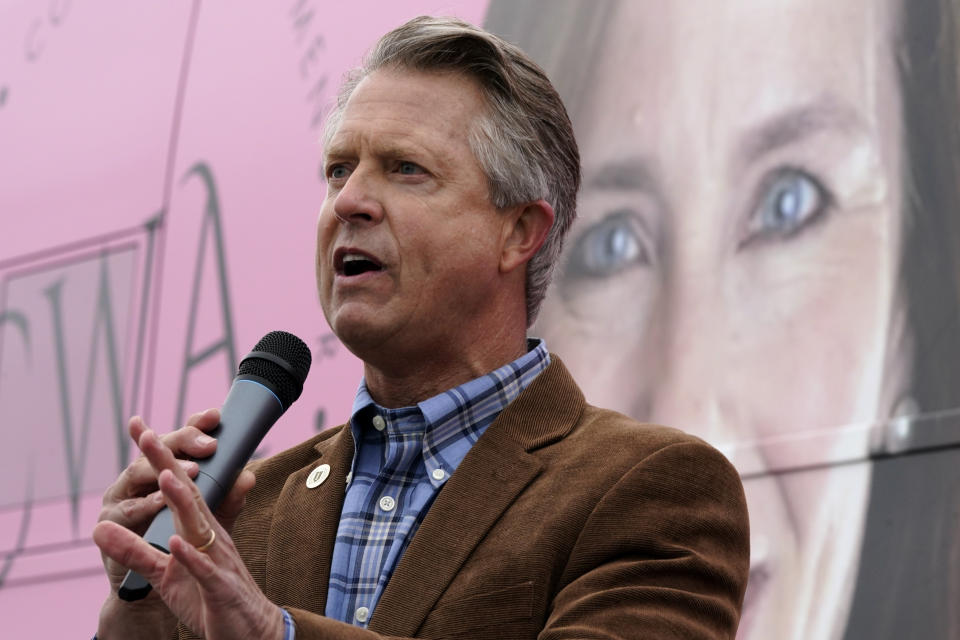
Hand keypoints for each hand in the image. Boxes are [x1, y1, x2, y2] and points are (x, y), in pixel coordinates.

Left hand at [93, 417, 278, 639]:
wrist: (249, 631)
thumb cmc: (209, 597)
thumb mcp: (165, 572)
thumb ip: (135, 550)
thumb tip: (98, 528)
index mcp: (197, 529)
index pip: (176, 486)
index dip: (159, 457)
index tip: (138, 427)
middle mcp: (209, 537)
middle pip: (189, 494)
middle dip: (169, 464)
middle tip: (148, 435)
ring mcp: (217, 560)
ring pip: (199, 525)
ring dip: (183, 500)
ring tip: (167, 475)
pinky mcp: (220, 589)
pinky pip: (204, 570)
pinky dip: (191, 556)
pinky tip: (176, 542)